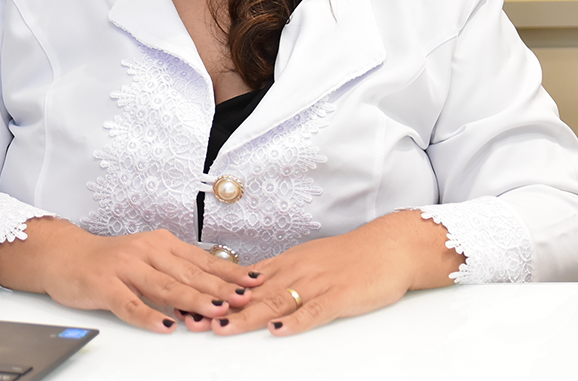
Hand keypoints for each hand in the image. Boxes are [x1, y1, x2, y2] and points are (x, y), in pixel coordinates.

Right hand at [0, 218, 263, 332]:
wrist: (66, 255)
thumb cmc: (111, 261)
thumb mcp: (148, 260)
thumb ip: (175, 273)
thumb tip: (213, 290)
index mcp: (162, 243)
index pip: (202, 260)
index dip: (229, 272)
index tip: (255, 281)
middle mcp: (147, 251)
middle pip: (189, 273)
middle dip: (220, 287)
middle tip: (245, 298)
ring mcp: (126, 267)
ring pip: (166, 287)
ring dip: (193, 301)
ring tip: (216, 312)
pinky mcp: (105, 286)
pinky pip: (130, 304)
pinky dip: (150, 316)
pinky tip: (166, 327)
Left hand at [205, 210, 463, 335]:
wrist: (387, 246)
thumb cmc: (350, 256)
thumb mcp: (310, 259)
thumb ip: (281, 273)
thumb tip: (250, 283)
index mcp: (288, 262)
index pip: (245, 279)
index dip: (217, 292)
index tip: (190, 301)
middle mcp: (297, 270)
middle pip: (252, 292)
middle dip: (221, 307)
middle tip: (193, 320)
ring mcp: (317, 283)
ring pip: (276, 301)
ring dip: (246, 316)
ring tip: (221, 328)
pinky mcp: (339, 296)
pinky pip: (313, 311)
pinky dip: (295, 322)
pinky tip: (278, 331)